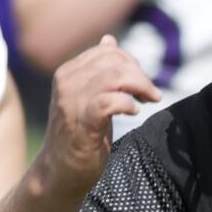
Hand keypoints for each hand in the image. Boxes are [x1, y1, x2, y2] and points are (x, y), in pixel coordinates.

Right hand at [37, 36, 160, 199]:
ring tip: (147, 102)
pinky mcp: (82, 121)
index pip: (107, 51)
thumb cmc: (79, 135)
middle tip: (151, 95)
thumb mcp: (88, 96)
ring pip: (115, 76)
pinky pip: (111, 100)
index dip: (131, 63)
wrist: (60, 171)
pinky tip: (133, 113)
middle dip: (140, 76)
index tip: (142, 83)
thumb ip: (99, 70)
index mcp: (68, 72)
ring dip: (140, 88)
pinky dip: (128, 104)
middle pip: (114, 61)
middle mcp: (67, 82)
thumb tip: (109, 40)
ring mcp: (72, 101)